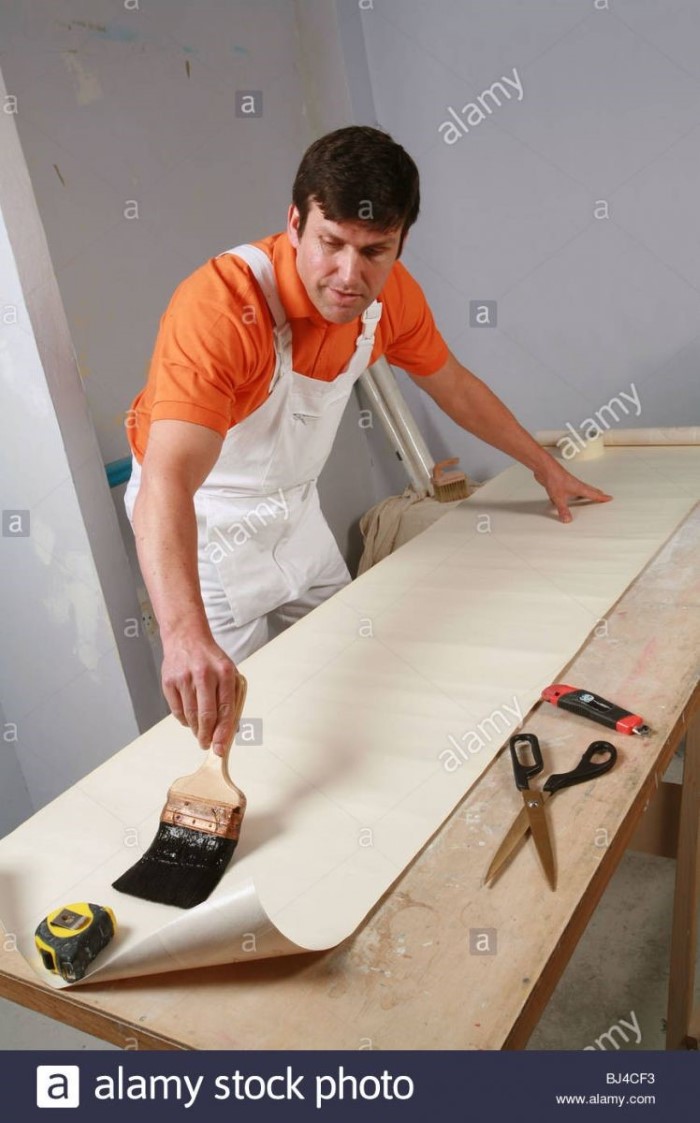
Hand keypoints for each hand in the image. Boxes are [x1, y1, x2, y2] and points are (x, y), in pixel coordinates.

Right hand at [161, 633, 241, 755]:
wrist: (186, 637)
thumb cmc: (210, 658)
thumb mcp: (228, 672)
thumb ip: (232, 698)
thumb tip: (232, 729)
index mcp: (224, 672)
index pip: (226, 709)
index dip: (223, 732)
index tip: (220, 748)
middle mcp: (204, 675)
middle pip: (206, 715)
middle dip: (207, 736)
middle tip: (207, 745)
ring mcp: (184, 678)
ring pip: (190, 715)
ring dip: (195, 730)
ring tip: (200, 733)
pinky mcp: (169, 681)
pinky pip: (176, 710)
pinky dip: (183, 720)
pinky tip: (189, 719)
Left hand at [534, 459, 611, 522]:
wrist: (545, 468)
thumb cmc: (554, 478)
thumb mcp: (559, 498)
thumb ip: (563, 510)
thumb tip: (568, 520)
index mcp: (579, 488)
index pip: (594, 494)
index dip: (602, 497)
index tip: (609, 498)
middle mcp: (575, 485)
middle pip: (589, 490)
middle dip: (596, 493)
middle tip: (602, 495)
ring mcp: (568, 484)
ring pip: (578, 490)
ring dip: (584, 494)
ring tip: (587, 496)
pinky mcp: (560, 484)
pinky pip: (568, 491)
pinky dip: (569, 495)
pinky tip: (564, 498)